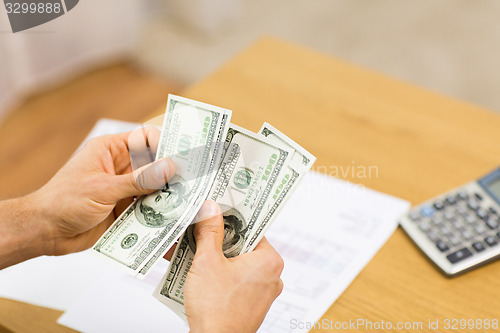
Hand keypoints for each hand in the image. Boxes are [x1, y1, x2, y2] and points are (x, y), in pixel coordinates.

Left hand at [29, 127, 175, 255]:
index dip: (165, 143)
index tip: (184, 153)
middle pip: (154, 164)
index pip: (145, 138)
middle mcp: (120, 167)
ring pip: (154, 187)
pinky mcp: (126, 209)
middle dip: (172, 171)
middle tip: (195, 179)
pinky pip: (148, 207)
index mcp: (111, 150)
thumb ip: (138, 180)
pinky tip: (174, 217)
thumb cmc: (62, 202)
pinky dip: (160, 212)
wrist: (44, 232)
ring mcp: (124, 188)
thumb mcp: (102, 188)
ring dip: (168, 194)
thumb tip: (169, 167)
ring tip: (189, 200)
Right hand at [184, 201, 283, 332]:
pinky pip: (232, 280)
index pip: (252, 228)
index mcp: (269, 260)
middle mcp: (271, 276)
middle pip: (242, 245)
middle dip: (217, 238)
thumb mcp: (208, 261)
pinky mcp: (249, 304)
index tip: (217, 209)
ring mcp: (261, 292)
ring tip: (191, 247)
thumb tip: (211, 209)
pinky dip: (216, 273)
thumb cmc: (217, 309)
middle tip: (199, 228)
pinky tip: (194, 268)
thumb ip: (209, 231)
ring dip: (212, 256)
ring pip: (235, 263)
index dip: (231, 218)